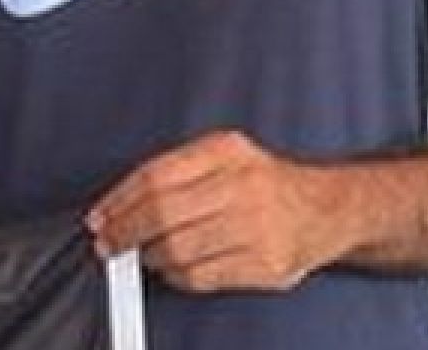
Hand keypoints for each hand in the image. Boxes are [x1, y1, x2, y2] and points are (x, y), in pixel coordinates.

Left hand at [87, 131, 335, 293]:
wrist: (327, 209)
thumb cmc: (265, 183)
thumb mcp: (225, 155)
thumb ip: (177, 172)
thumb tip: (119, 204)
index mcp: (226, 151)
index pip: (155, 175)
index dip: (119, 201)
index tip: (99, 217)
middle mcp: (242, 185)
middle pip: (162, 213)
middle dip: (125, 232)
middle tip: (109, 243)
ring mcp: (256, 226)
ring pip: (178, 248)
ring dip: (150, 257)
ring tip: (145, 254)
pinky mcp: (264, 264)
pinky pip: (201, 276)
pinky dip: (176, 276)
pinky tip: (173, 269)